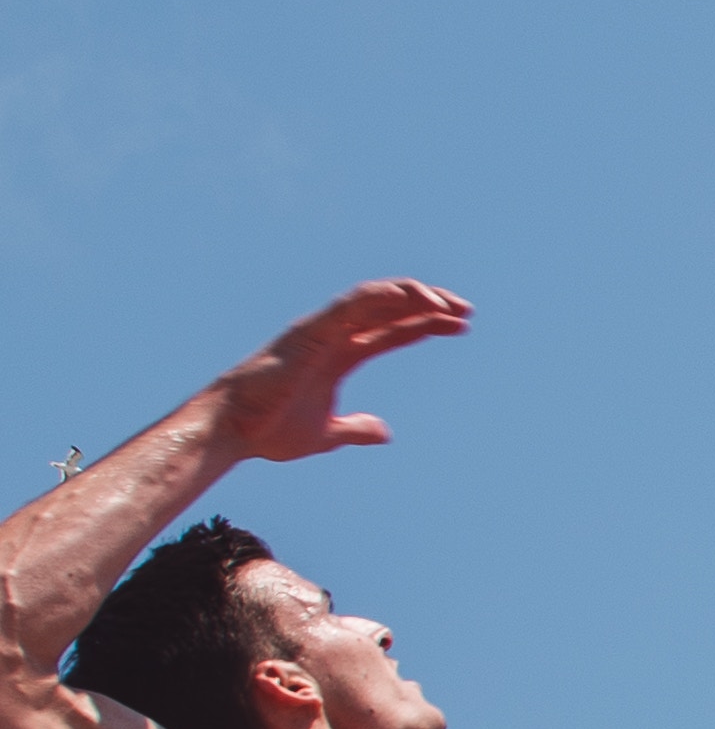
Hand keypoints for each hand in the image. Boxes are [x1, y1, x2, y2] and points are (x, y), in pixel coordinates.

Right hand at [219, 282, 471, 463]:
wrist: (234, 431)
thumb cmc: (269, 430)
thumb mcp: (328, 434)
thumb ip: (355, 428)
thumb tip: (385, 432)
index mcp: (341, 354)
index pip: (392, 331)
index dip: (426, 325)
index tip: (462, 327)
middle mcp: (334, 336)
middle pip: (391, 309)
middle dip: (431, 306)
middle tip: (467, 311)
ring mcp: (323, 329)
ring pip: (376, 298)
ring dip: (415, 296)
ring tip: (450, 305)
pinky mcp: (312, 330)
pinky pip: (353, 302)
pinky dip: (385, 295)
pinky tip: (415, 296)